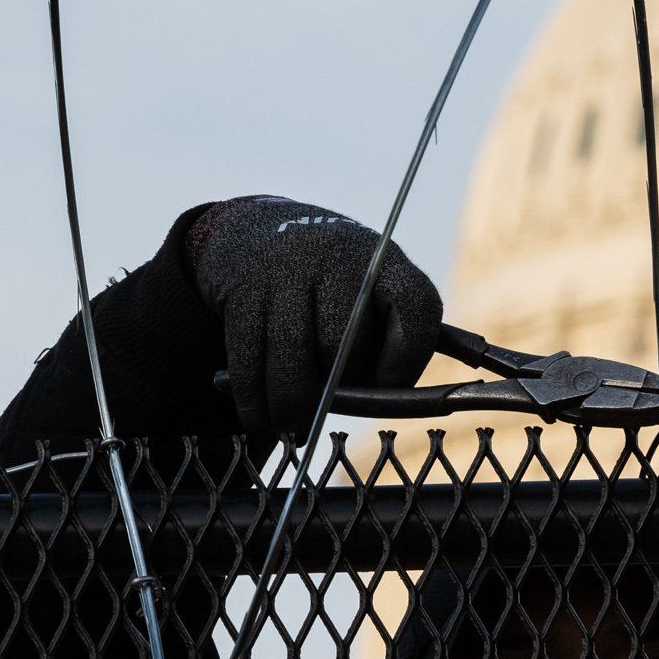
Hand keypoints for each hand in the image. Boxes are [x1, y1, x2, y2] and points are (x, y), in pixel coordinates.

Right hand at [187, 197, 441, 436]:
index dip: (405, 362)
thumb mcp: (370, 288)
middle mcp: (338, 257)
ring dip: (292, 408)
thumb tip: (396, 400)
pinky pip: (249, 360)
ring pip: (293, 361)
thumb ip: (391, 337)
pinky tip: (259, 416)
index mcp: (385, 262)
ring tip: (292, 428)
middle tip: (327, 409)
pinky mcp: (242, 290)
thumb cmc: (327, 282)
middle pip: (345, 346)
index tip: (387, 385)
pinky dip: (253, 398)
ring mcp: (286, 269)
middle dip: (339, 390)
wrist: (253, 229)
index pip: (415, 312)